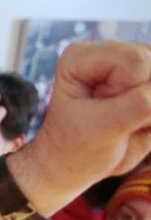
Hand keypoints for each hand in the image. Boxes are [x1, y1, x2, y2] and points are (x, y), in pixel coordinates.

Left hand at [22, 42, 150, 195]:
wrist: (77, 166)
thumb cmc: (76, 147)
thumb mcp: (101, 129)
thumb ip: (137, 106)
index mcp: (82, 56)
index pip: (136, 61)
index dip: (127, 92)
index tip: (100, 112)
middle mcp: (110, 54)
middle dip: (143, 102)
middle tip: (113, 119)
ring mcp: (134, 67)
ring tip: (125, 122)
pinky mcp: (149, 83)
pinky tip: (136, 125)